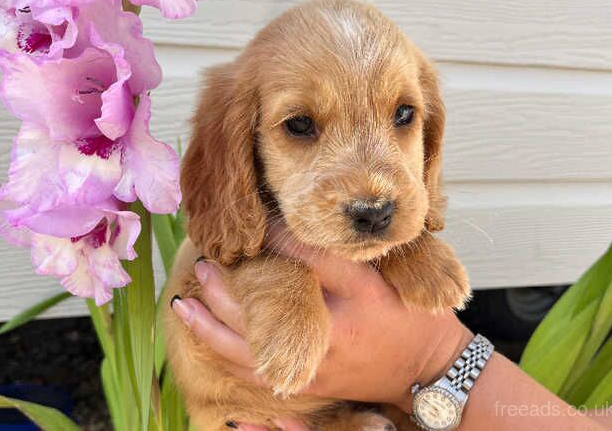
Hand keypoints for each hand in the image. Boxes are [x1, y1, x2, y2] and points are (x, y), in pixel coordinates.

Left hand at [171, 225, 472, 429]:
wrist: (428, 371)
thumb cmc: (407, 320)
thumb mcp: (376, 280)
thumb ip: (330, 256)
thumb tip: (286, 231)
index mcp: (337, 312)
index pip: (291, 267)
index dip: (265, 243)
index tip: (246, 226)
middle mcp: (315, 345)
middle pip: (252, 317)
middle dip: (219, 291)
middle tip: (201, 266)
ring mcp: (307, 370)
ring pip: (242, 354)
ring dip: (208, 328)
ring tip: (183, 305)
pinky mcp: (306, 384)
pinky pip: (253, 375)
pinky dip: (226, 356)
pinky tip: (210, 341)